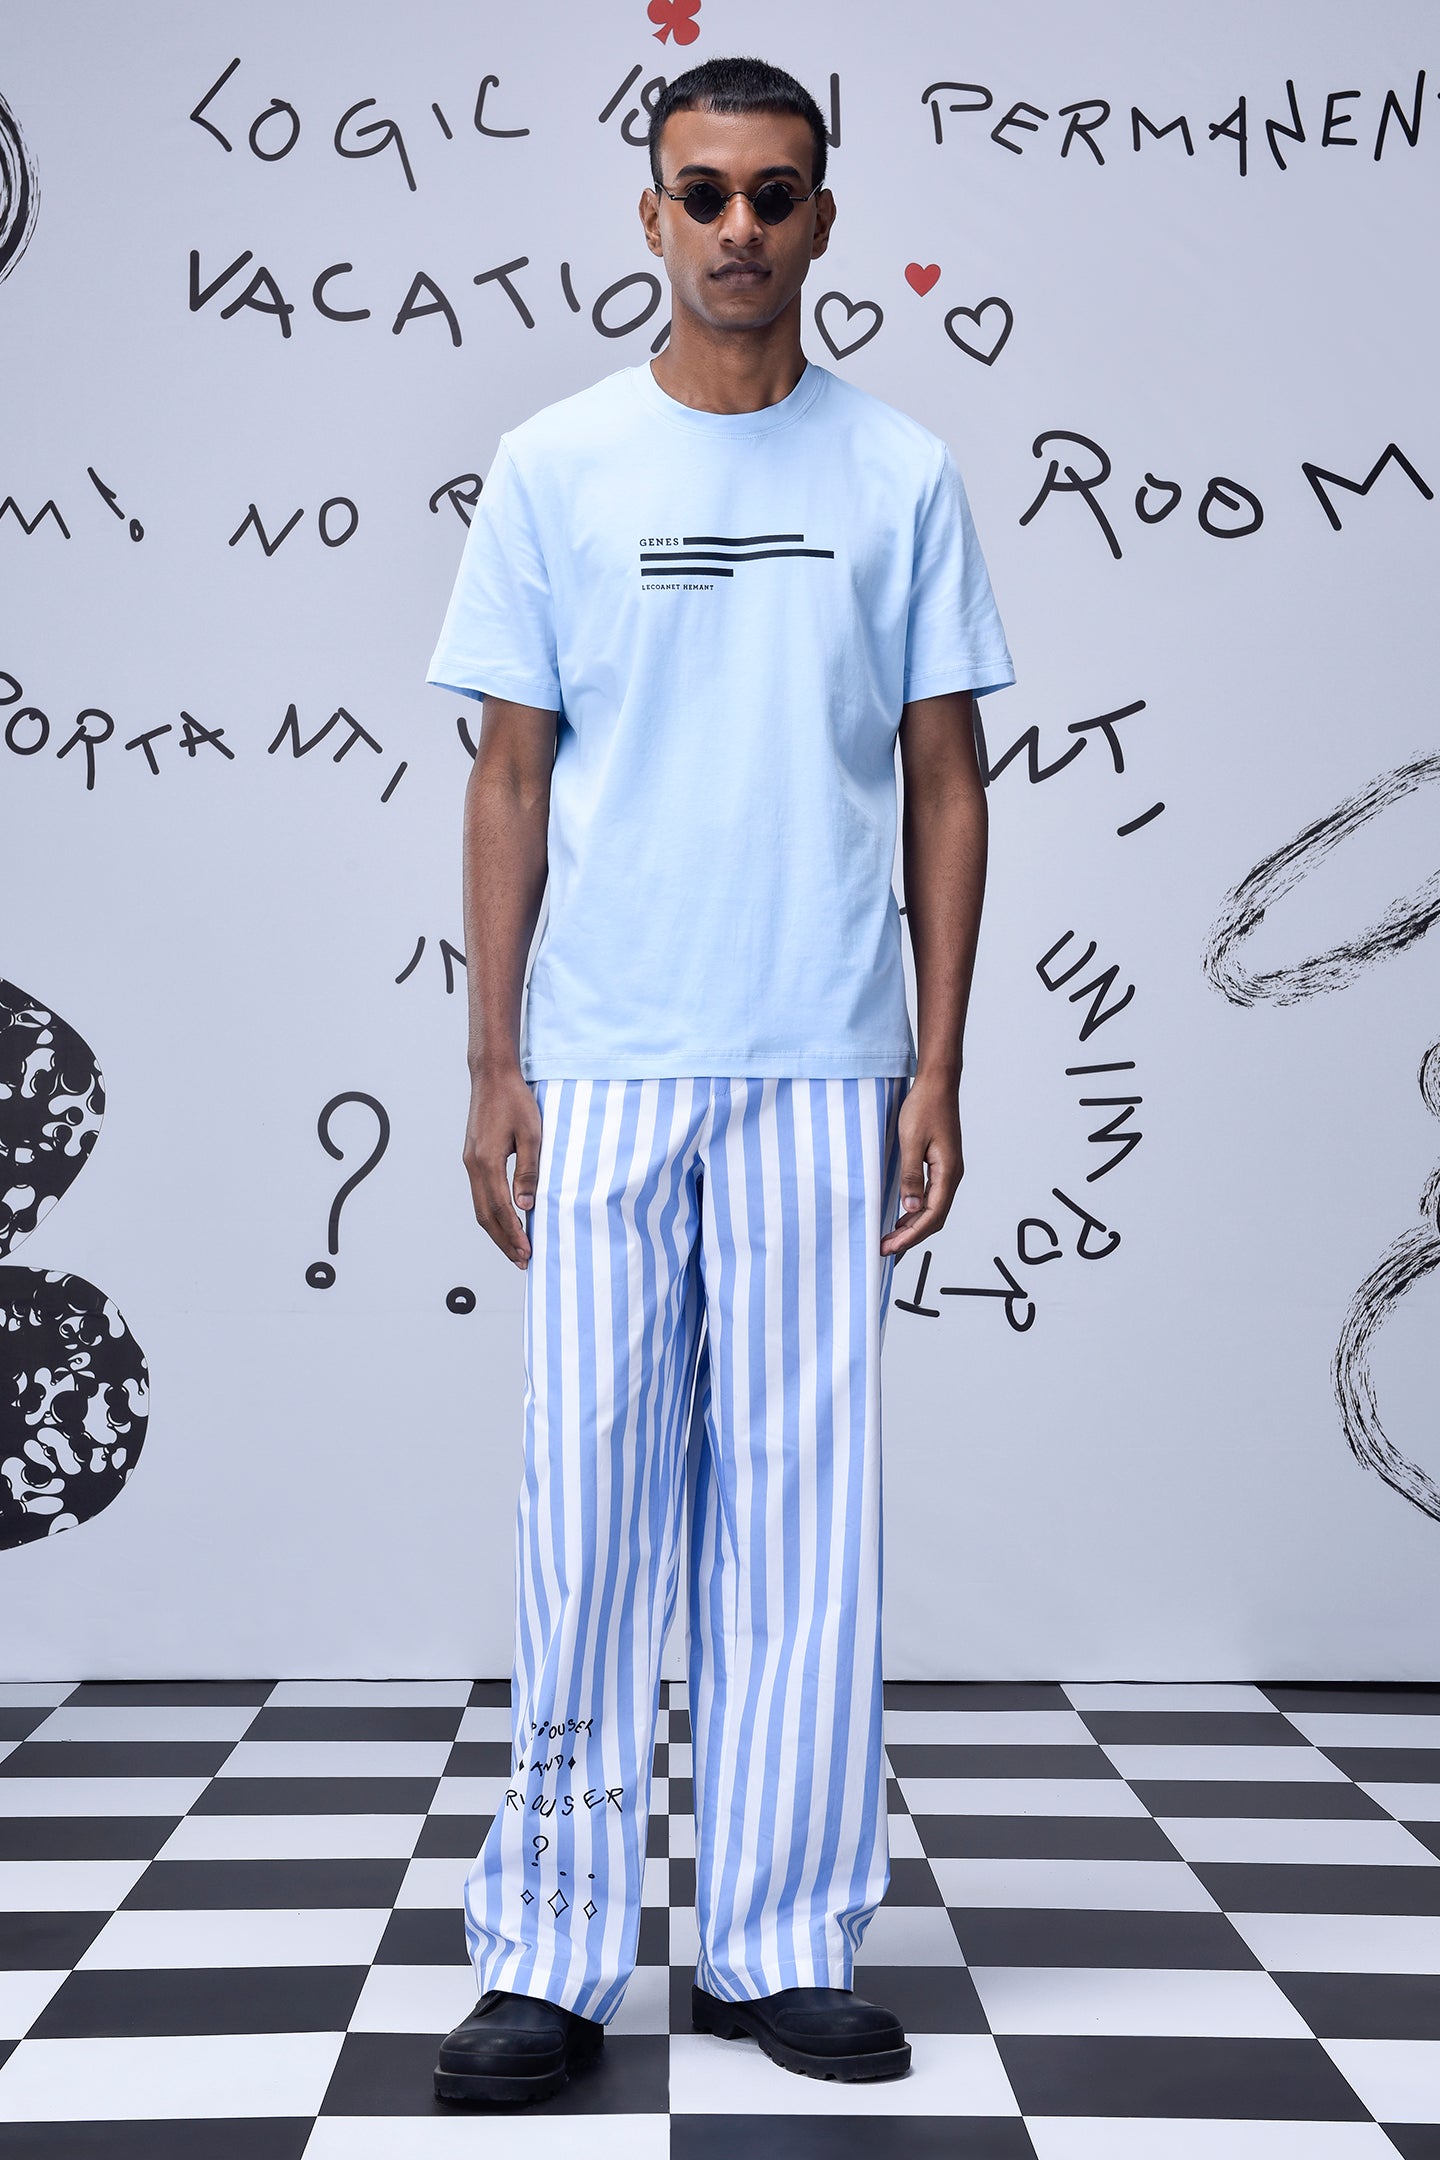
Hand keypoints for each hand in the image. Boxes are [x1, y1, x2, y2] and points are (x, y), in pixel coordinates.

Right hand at [463, 1066, 541, 1269]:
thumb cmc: (514, 1100)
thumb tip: (526, 1204)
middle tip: (521, 1260)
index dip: (513, 1234)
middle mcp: (473, 1165)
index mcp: (486, 1161)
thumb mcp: (531, 1134)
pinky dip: (491, 1213)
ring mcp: (470, 1161)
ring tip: (514, 1247)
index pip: (499, 1209)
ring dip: (496, 1230)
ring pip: (479, 1207)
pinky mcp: (473, 1157)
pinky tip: (505, 1220)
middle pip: (484, 1215)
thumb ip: (528, 1170)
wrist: (492, 1075)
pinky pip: (480, 1193)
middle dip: (503, 1241)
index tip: (526, 1252)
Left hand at [879, 1074, 963, 1257]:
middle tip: (885, 1249)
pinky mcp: (941, 1165)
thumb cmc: (924, 1107)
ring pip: (933, 1209)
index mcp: (948, 1172)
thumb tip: (910, 1209)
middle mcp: (952, 1175)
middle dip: (911, 1237)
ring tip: (890, 1239)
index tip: (889, 1247)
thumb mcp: (910, 1142)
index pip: (931, 1216)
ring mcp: (948, 1171)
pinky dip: (916, 1212)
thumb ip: (910, 1176)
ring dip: (913, 1226)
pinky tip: (901, 1216)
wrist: (937, 1084)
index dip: (910, 1235)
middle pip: (934, 1218)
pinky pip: (931, 1197)